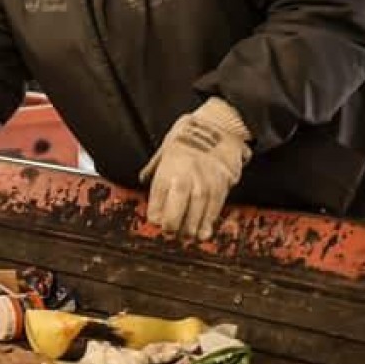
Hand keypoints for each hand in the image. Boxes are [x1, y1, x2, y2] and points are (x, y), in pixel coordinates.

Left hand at [139, 98, 250, 239]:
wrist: (218, 126)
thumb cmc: (188, 135)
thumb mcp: (164, 148)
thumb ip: (154, 167)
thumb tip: (144, 179)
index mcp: (167, 172)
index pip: (156, 204)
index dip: (155, 217)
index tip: (155, 221)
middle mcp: (185, 181)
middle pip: (175, 214)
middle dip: (171, 228)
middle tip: (170, 233)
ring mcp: (204, 185)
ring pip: (195, 216)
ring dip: (190, 230)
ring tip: (186, 237)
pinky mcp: (221, 187)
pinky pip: (213, 211)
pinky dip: (208, 224)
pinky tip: (203, 233)